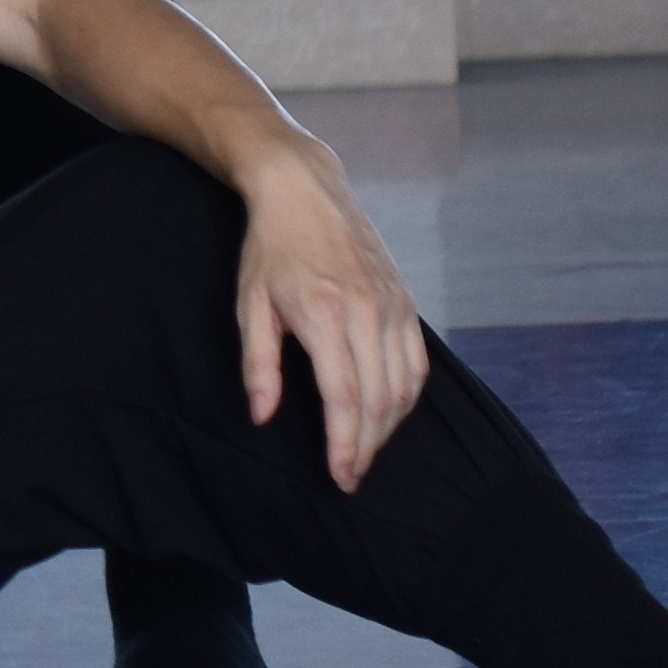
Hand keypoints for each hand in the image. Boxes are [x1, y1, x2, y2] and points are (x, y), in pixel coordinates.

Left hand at [226, 148, 429, 490]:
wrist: (305, 190)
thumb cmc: (270, 249)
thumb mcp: (250, 303)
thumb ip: (259, 364)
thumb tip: (263, 415)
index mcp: (325, 314)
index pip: (344, 398)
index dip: (345, 444)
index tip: (340, 476)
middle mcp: (367, 312)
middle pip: (378, 400)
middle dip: (367, 447)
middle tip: (352, 475)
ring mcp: (393, 305)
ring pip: (404, 387)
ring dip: (389, 428)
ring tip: (366, 451)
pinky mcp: (407, 301)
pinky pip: (417, 363)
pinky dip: (407, 396)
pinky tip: (389, 413)